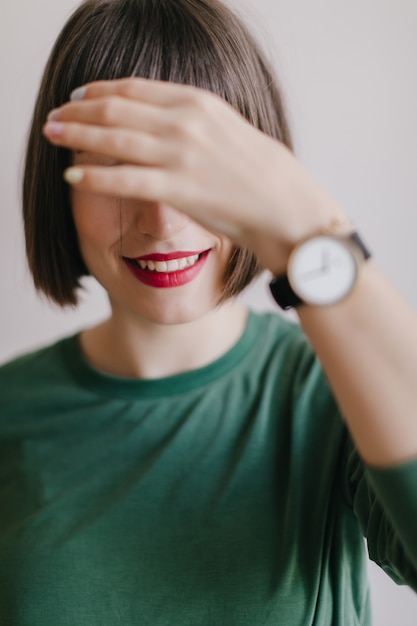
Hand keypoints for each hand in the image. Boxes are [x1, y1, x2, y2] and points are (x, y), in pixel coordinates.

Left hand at [43, 78, 344, 272]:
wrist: (286, 205)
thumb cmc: (260, 173)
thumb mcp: (226, 130)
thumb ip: (192, 122)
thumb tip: (161, 123)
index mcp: (198, 103)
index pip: (135, 89)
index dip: (100, 91)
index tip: (79, 96)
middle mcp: (185, 122)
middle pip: (116, 108)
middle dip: (78, 111)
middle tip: (54, 117)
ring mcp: (181, 155)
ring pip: (114, 139)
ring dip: (76, 136)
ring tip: (51, 136)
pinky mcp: (179, 189)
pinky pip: (125, 180)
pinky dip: (94, 178)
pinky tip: (72, 178)